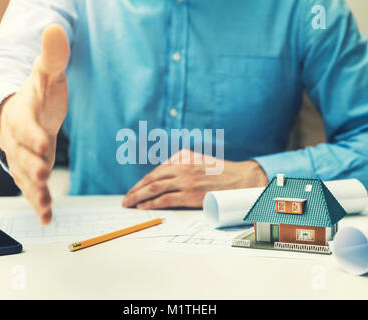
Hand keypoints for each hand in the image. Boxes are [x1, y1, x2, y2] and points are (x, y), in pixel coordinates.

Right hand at [0, 24, 69, 224]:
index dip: (33, 134)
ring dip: (34, 191)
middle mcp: (18, 140)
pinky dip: (37, 202)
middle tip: (42, 174)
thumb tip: (56, 28)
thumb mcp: (46, 74)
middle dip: (31, 164)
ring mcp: (22, 158)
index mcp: (21, 115)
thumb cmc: (36, 94)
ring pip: (24, 177)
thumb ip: (52, 56)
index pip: (25, 125)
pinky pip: (31, 189)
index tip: (44, 143)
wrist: (18, 111)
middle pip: (22, 154)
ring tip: (44, 206)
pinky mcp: (29, 171)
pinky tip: (47, 217)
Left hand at [122, 150, 268, 208]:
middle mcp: (182, 166)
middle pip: (152, 179)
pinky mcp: (190, 194)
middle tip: (126, 199)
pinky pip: (165, 199)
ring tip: (129, 204)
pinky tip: (143, 207)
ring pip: (155, 188)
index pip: (157, 171)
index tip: (134, 190)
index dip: (143, 182)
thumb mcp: (200, 160)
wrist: (242, 180)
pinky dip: (151, 203)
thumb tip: (164, 175)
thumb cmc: (221, 173)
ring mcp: (186, 180)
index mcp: (183, 157)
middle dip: (136, 190)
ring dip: (139, 197)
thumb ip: (183, 164)